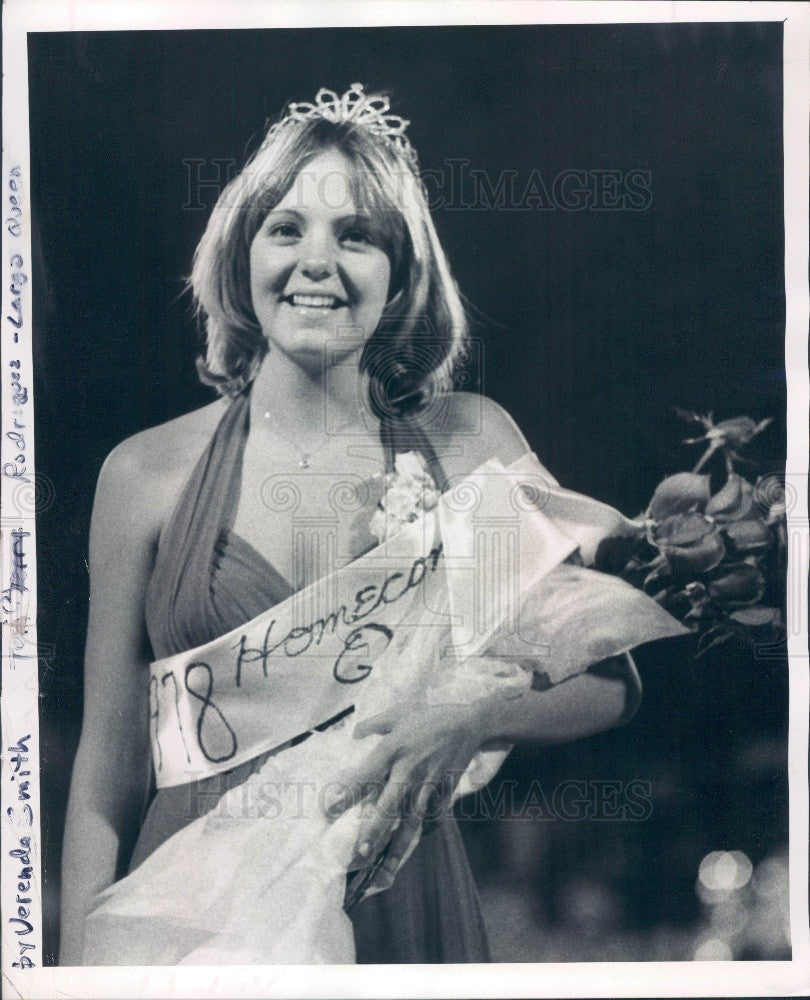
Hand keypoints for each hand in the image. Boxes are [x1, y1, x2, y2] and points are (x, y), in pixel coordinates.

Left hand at [325, 701, 487, 880]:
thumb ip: (374, 724)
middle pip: (389, 806)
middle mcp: (409, 770)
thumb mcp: (399, 713)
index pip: (366, 775)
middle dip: (374, 831)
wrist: (469, 724)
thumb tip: (354, 734)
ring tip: (383, 870)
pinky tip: (407, 854)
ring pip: (411, 821)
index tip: (330, 811)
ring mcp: (428, 785)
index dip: (348, 794)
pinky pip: (430, 818)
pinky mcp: (444, 792)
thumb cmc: (430, 717)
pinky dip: (419, 836)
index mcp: (394, 749)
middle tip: (359, 853)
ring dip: (397, 846)